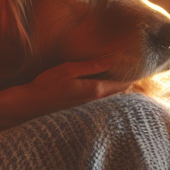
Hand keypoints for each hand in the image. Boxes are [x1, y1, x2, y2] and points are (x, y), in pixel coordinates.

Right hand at [0, 57, 130, 124]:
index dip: (130, 75)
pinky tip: (102, 84)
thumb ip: (91, 67)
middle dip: (126, 82)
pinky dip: (105, 92)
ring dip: (116, 88)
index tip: (137, 66)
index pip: (121, 84)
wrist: (31, 104)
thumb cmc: (48, 84)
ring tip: (121, 75)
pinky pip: (99, 100)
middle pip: (118, 92)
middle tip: (132, 69)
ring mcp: (87, 107)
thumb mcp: (69, 70)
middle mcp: (94, 101)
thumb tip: (112, 61)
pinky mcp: (80, 108)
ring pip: (109, 97)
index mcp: (94, 90)